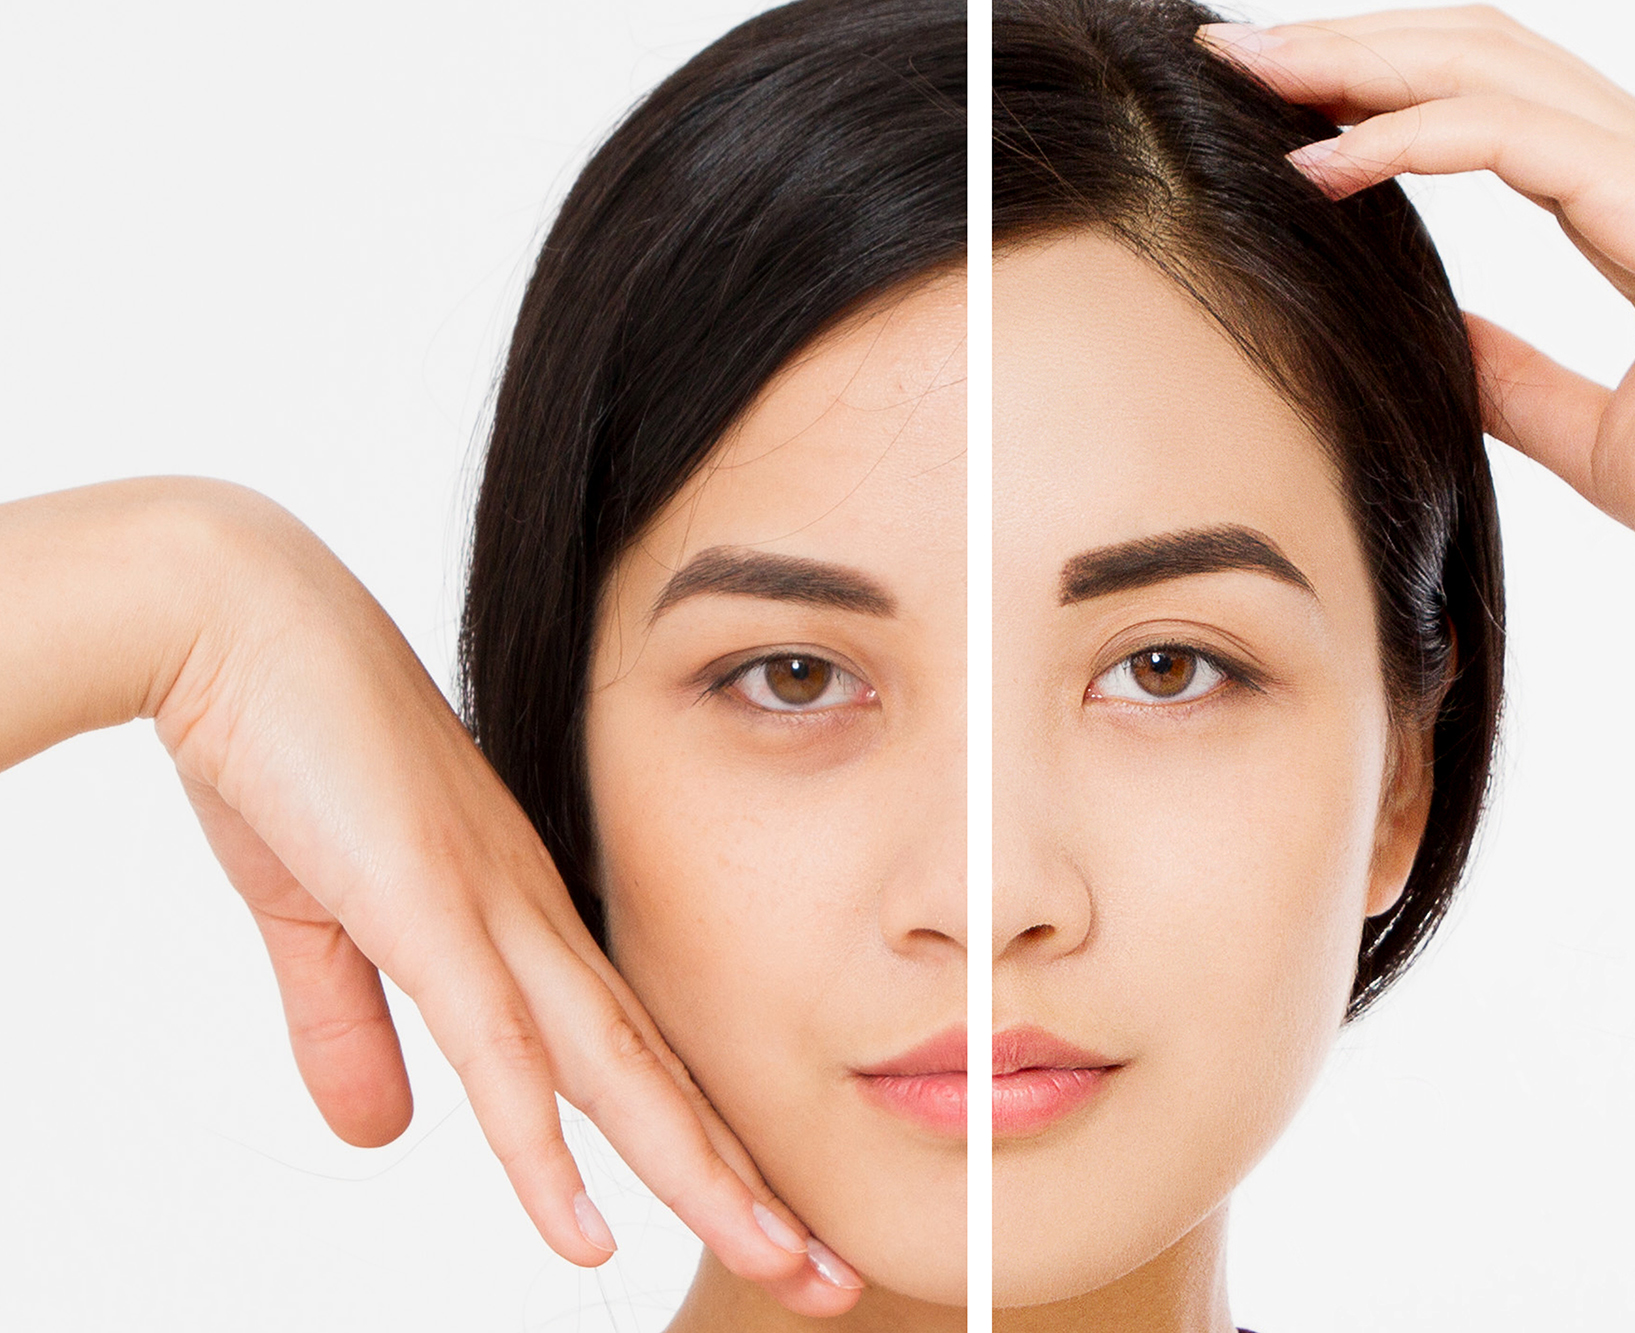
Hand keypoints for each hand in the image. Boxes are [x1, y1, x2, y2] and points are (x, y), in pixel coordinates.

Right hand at [0, 479, 861, 1314]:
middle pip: (657, 1075)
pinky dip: (541, 1151)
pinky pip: (496, 1052)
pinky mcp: (426, 904)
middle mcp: (537, 916)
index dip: (698, 1141)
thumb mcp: (325, 918)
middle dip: (744, 1180)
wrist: (237, 618)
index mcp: (522, 914)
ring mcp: (493, 908)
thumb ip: (355, 1027)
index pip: (630, 1052)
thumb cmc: (288, 748)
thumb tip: (380, 1137)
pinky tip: (587, 1233)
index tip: (762, 1216)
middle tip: (824, 1270)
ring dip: (698, 1177)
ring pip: (617, 1070)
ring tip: (781, 1262)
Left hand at [1200, 6, 1634, 644]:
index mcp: (1626, 198)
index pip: (1478, 102)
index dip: (1374, 88)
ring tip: (1252, 75)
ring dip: (1357, 65)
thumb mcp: (1588, 432)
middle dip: (1344, 46)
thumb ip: (1511, 378)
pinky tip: (1326, 162)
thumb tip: (1427, 348)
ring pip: (1481, 71)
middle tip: (1232, 53)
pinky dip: (1411, 137)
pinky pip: (1514, 141)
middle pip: (1468, 55)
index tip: (1272, 106)